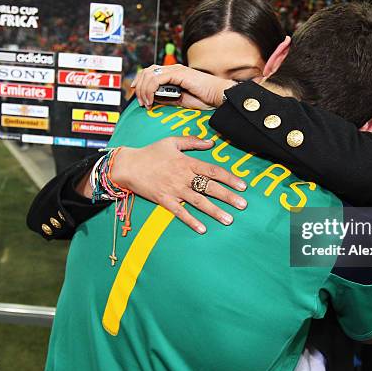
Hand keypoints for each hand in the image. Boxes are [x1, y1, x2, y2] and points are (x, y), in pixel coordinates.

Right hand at [110, 137, 246, 233]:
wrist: (128, 165)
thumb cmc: (150, 152)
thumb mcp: (172, 142)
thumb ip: (192, 141)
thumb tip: (211, 142)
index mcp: (187, 162)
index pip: (213, 170)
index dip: (230, 178)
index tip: (243, 186)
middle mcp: (184, 177)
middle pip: (210, 187)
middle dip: (228, 197)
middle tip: (243, 205)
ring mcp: (174, 190)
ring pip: (199, 201)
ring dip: (215, 211)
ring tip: (229, 220)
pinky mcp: (164, 200)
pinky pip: (180, 212)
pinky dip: (191, 221)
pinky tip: (203, 229)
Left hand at [131, 64, 235, 109]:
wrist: (218, 96)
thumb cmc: (204, 99)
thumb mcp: (180, 100)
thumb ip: (167, 98)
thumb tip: (152, 98)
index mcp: (173, 73)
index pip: (150, 72)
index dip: (140, 81)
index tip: (136, 94)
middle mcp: (173, 69)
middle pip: (146, 71)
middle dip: (139, 87)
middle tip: (139, 102)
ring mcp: (175, 69)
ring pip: (149, 74)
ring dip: (143, 90)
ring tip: (145, 103)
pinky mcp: (178, 73)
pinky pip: (156, 79)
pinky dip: (150, 90)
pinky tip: (151, 100)